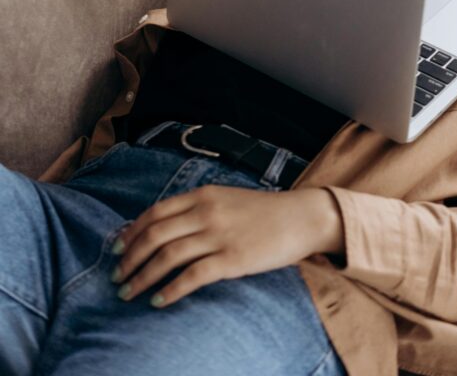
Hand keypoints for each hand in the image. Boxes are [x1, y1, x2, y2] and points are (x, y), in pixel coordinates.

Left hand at [109, 184, 343, 307]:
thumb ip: (197, 209)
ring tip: (129, 293)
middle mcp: (206, 212)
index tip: (116, 250)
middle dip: (130, 258)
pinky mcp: (232, 260)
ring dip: (142, 277)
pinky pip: (192, 277)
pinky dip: (170, 290)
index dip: (131, 233)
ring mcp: (219, 236)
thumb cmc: (263, 211)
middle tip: (117, 277)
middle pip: (155, 235)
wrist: (301, 217)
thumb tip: (163, 228)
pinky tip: (158, 301)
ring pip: (167, 257)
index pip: (155, 213)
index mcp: (203, 194)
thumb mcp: (226, 198)